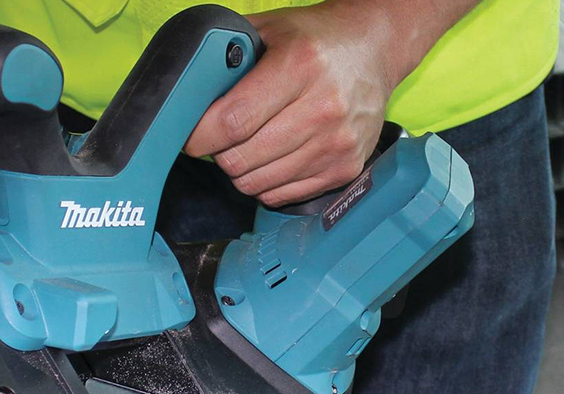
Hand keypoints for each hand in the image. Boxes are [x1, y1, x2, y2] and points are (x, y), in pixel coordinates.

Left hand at [186, 3, 401, 206]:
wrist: (375, 50)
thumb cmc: (316, 39)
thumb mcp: (270, 29)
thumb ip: (227, 55)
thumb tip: (187, 94)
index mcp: (299, 66)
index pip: (232, 121)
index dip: (200, 137)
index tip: (191, 137)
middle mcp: (323, 107)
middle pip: (240, 159)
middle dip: (219, 153)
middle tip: (222, 138)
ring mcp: (337, 143)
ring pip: (257, 183)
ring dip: (242, 170)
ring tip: (249, 145)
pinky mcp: (345, 168)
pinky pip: (280, 195)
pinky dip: (265, 182)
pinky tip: (272, 157)